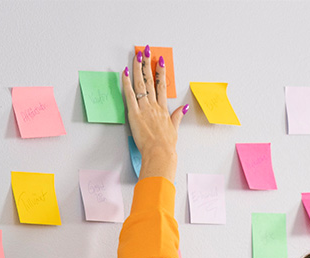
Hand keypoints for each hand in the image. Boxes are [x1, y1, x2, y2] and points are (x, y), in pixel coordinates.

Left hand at [122, 45, 185, 181]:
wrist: (160, 154)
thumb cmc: (167, 146)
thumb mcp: (174, 130)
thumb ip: (178, 116)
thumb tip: (184, 108)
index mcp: (163, 110)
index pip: (162, 86)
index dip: (161, 72)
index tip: (160, 61)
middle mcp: (154, 106)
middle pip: (150, 81)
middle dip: (148, 64)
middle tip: (146, 51)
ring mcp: (144, 109)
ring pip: (141, 84)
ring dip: (138, 68)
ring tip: (137, 56)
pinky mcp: (135, 114)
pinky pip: (130, 95)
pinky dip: (127, 83)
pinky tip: (125, 72)